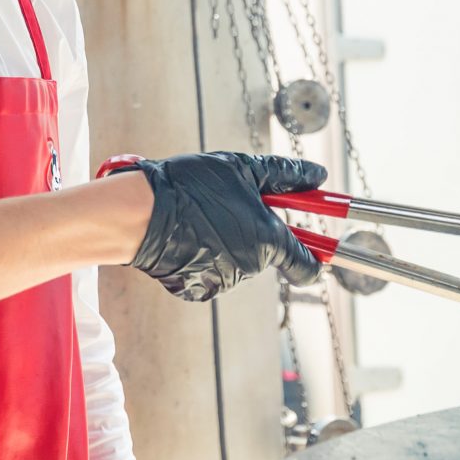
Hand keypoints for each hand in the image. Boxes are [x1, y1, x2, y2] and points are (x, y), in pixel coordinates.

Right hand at [126, 153, 324, 301]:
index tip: (315, 248)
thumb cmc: (191, 185)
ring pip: (236, 263)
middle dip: (252, 234)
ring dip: (225, 245)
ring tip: (198, 220)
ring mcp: (223, 282)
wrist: (139, 213)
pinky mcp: (198, 291)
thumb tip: (320, 175)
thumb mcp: (241, 168)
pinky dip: (202, 260)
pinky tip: (185, 239)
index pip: (307, 265)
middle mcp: (251, 266)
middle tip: (226, 208)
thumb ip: (286, 175)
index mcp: (268, 239)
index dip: (313, 256)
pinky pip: (210, 276)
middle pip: (264, 255)